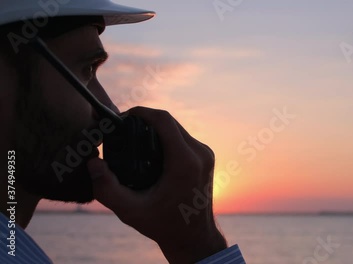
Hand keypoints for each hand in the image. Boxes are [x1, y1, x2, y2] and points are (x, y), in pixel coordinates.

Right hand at [87, 107, 226, 262]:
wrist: (194, 237)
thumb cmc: (163, 225)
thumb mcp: (130, 211)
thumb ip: (106, 188)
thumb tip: (93, 162)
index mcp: (185, 162)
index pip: (163, 120)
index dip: (140, 112)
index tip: (121, 118)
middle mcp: (200, 154)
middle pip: (170, 121)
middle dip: (145, 120)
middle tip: (122, 129)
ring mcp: (205, 154)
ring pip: (177, 127)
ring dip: (155, 127)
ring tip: (133, 137)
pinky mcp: (206, 157)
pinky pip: (183, 137)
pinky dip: (166, 136)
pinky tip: (150, 147)